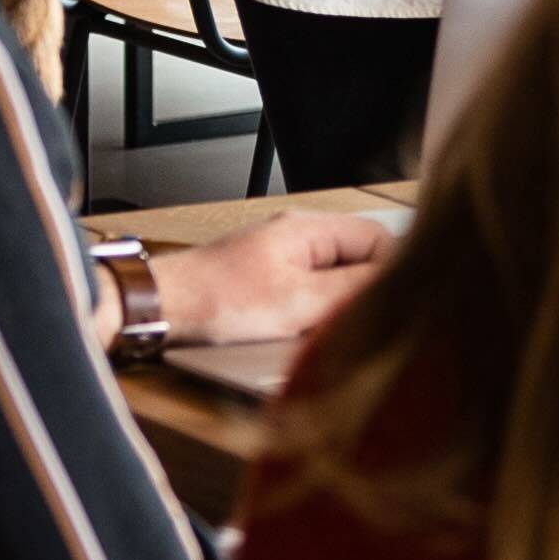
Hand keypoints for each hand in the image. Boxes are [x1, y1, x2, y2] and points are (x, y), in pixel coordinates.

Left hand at [163, 208, 392, 344]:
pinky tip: (301, 330)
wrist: (161, 306)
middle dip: (362, 290)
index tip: (393, 304)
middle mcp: (298, 234)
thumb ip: (352, 291)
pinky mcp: (266, 276)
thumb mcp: (297, 302)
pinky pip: (309, 288)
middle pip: (356, 256)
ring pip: (333, 275)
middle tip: (357, 323)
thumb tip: (397, 285)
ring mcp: (281, 254)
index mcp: (310, 228)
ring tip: (325, 329)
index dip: (392, 270)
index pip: (377, 237)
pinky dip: (313, 309)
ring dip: (336, 303)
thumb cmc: (217, 300)